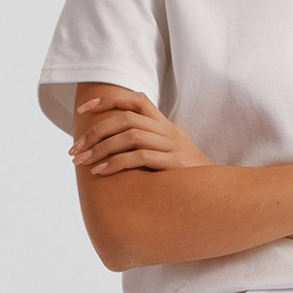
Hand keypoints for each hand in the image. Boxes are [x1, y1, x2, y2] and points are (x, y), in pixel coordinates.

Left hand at [69, 89, 212, 174]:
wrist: (217, 192)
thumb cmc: (185, 177)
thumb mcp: (167, 154)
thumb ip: (144, 145)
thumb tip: (109, 147)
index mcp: (165, 124)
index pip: (135, 99)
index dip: (107, 100)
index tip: (82, 111)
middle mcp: (168, 131)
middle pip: (125, 118)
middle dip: (95, 132)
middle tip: (74, 150)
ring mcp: (172, 146)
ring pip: (130, 136)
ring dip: (101, 148)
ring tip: (82, 162)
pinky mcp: (174, 164)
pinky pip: (139, 157)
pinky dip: (115, 163)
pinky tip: (99, 172)